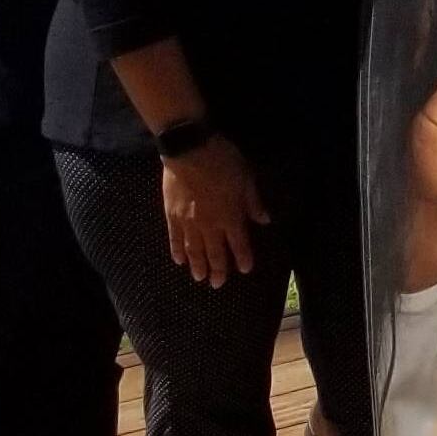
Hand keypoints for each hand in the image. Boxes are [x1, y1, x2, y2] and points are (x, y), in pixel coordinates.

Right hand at [159, 134, 264, 286]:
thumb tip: (265, 220)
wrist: (190, 150)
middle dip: (218, 270)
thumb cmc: (223, 161)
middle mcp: (210, 225)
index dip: (242, 258)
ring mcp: (189, 222)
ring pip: (194, 250)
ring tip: (200, 279)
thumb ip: (253, 202)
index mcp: (231, 216)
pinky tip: (179, 261)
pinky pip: (175, 239)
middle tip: (218, 285)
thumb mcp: (247, 179)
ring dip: (198, 266)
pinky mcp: (172, 216)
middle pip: (215, 253)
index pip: (239, 244)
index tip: (244, 269)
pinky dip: (177, 251)